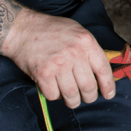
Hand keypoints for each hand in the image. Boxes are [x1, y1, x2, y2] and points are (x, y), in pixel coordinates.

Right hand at [1, 8, 115, 107]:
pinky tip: (54, 89)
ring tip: (72, 98)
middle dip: (90, 97)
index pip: (103, 69)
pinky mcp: (42, 74)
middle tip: (87, 98)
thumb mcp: (78, 32)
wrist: (22, 29)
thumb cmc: (51, 30)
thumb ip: (90, 49)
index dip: (108, 86)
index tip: (108, 94)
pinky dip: (55, 96)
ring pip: (72, 95)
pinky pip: (53, 95)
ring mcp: (58, 64)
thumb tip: (102, 71)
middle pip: (88, 87)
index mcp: (86, 42)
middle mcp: (74, 53)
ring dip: (73, 101)